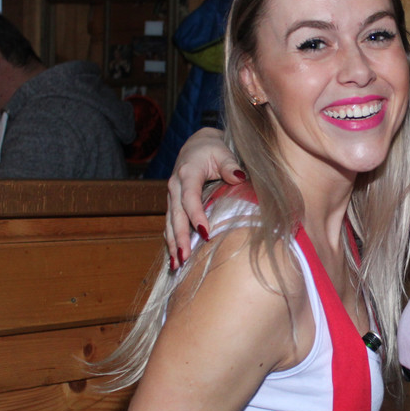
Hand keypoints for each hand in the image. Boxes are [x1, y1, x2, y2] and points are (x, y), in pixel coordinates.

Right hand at [165, 128, 242, 266]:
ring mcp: (171, 196)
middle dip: (179, 237)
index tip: (205, 233)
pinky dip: (171, 240)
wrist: (196, 146)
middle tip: (184, 258)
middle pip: (176, 215)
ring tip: (176, 264)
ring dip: (172, 244)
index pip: (190, 198)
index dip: (196, 216)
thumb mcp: (223, 152)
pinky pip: (170, 224)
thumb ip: (231, 165)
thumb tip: (239, 176)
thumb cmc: (212, 149)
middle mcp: (175, 186)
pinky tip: (174, 258)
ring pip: (169, 223)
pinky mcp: (173, 204)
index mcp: (187, 174)